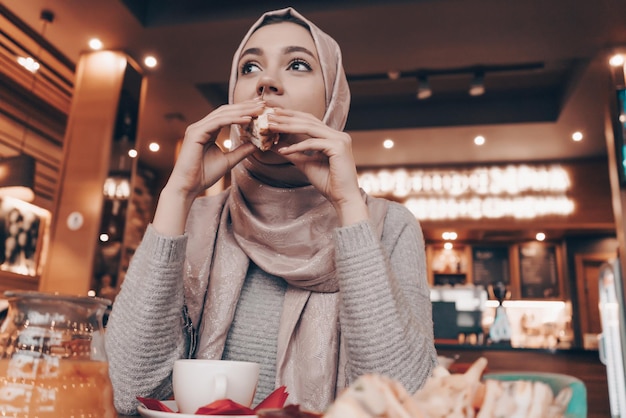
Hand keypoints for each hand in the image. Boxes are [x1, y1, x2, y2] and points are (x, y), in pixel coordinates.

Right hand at [166, 99, 262, 199]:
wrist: (188, 186)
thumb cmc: (204, 175)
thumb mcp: (228, 161)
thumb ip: (241, 151)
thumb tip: (257, 145)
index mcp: (207, 130)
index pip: (227, 115)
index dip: (244, 110)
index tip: (260, 109)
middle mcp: (201, 126)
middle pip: (226, 111)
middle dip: (245, 106)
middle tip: (263, 103)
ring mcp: (197, 128)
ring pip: (223, 114)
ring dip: (242, 111)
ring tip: (258, 110)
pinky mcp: (196, 133)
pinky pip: (218, 122)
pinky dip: (233, 120)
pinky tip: (247, 119)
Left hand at [274, 109, 368, 224]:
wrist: (343, 198)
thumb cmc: (328, 183)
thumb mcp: (306, 164)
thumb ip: (294, 153)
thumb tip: (276, 146)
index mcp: (333, 137)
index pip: (310, 121)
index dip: (291, 116)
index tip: (274, 115)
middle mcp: (338, 135)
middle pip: (309, 121)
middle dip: (287, 118)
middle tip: (269, 116)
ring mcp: (340, 139)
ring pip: (309, 128)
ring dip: (288, 127)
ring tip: (272, 127)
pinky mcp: (338, 147)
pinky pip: (313, 143)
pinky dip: (297, 146)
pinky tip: (283, 151)